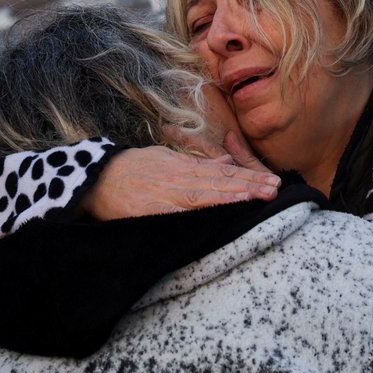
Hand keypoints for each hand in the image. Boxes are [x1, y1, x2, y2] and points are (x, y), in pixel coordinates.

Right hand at [82, 146, 281, 219]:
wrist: (96, 177)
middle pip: (220, 182)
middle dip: (249, 186)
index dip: (248, 177)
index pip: (223, 172)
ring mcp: (166, 193)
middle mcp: (179, 177)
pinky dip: (199, 213)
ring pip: (205, 194)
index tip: (271, 181)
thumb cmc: (132, 168)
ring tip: (257, 198)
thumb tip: (227, 161)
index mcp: (184, 166)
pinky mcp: (152, 210)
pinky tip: (217, 215)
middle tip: (275, 190)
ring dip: (232, 197)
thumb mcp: (167, 157)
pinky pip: (179, 213)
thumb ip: (197, 160)